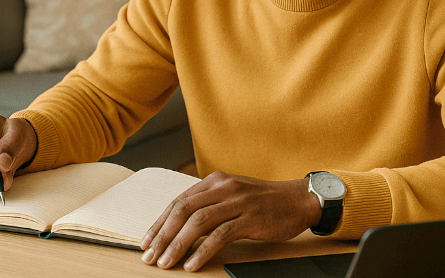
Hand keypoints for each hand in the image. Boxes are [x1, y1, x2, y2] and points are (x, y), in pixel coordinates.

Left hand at [140, 171, 321, 271]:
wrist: (298, 200)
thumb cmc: (263, 202)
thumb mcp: (232, 195)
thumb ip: (209, 204)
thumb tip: (179, 227)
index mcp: (215, 181)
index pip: (178, 201)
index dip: (159, 223)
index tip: (147, 242)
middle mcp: (223, 187)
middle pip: (183, 210)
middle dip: (162, 235)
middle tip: (149, 255)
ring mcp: (237, 201)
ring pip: (198, 222)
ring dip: (177, 244)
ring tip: (166, 262)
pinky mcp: (250, 218)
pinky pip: (221, 234)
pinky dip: (203, 250)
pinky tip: (192, 263)